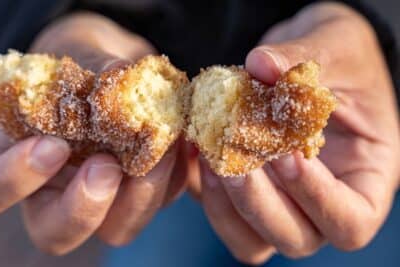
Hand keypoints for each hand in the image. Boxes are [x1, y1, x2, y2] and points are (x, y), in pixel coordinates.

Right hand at [0, 13, 187, 254]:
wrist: (114, 67)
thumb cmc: (81, 60)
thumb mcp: (76, 55)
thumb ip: (90, 65)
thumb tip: (119, 74)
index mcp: (14, 159)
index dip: (14, 179)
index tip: (51, 145)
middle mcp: (54, 191)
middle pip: (55, 234)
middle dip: (83, 209)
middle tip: (106, 166)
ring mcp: (101, 198)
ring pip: (116, 230)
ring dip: (142, 194)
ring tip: (161, 146)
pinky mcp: (142, 192)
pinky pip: (162, 201)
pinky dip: (176, 176)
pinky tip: (181, 143)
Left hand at [200, 3, 399, 263]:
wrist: (305, 56)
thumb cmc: (339, 55)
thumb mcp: (336, 45)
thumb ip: (303, 58)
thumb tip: (260, 65)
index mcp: (363, 179)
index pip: (350, 221)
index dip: (318, 199)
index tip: (289, 156)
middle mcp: (318, 202)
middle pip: (294, 238)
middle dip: (258, 202)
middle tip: (234, 154)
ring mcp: (278, 201)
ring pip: (249, 238)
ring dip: (224, 203)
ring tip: (210, 151)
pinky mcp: (241, 190)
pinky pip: (217, 210)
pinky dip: (201, 186)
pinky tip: (195, 142)